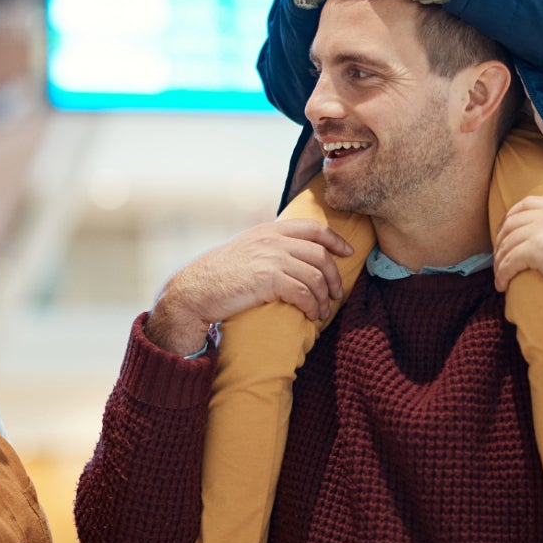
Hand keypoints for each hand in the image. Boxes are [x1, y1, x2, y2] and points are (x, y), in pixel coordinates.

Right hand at [147, 219, 355, 354]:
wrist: (194, 291)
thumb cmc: (218, 276)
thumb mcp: (245, 249)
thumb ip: (267, 247)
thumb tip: (292, 256)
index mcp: (268, 230)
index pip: (312, 227)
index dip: (335, 239)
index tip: (347, 252)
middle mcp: (272, 240)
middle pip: (320, 254)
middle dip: (334, 276)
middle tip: (337, 293)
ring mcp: (271, 259)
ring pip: (315, 277)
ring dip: (324, 297)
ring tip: (322, 311)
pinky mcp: (269, 280)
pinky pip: (304, 293)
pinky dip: (312, 306)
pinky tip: (310, 315)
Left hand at [492, 196, 542, 298]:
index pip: (528, 204)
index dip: (510, 217)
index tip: (504, 232)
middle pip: (512, 222)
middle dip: (501, 241)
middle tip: (499, 258)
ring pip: (508, 243)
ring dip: (500, 261)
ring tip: (500, 276)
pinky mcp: (537, 249)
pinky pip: (509, 261)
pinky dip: (502, 273)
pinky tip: (502, 284)